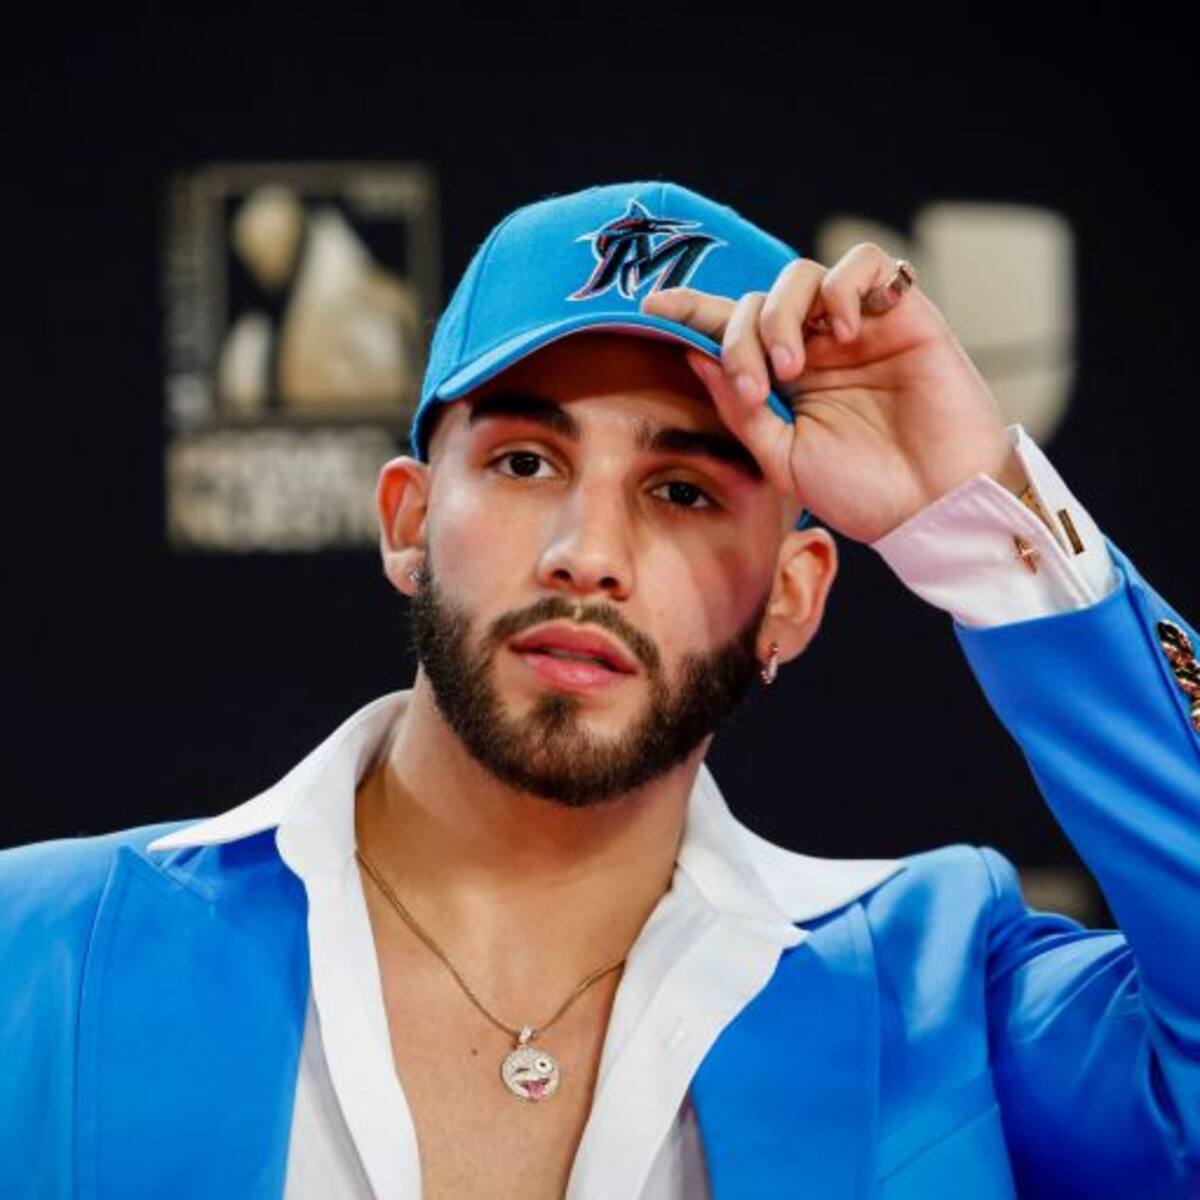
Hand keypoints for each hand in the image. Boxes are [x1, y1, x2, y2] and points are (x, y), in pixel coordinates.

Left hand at [640, 244, 1024, 543]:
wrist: (935, 507)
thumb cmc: (863, 493)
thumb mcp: (783, 459)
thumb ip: (741, 408)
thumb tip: (693, 355)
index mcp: (785, 381)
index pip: (731, 330)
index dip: (692, 311)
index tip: (651, 307)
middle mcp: (817, 347)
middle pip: (759, 299)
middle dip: (741, 335)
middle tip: (757, 386)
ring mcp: (859, 328)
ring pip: (803, 274)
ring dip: (783, 314)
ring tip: (795, 367)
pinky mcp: (904, 314)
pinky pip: (867, 264)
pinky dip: (843, 287)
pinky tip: (843, 334)